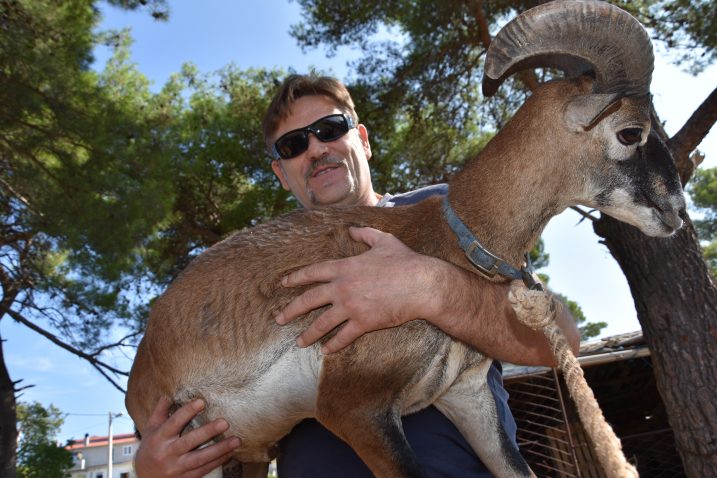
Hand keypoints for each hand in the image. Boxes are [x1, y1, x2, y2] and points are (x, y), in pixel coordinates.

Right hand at [134, 396, 240, 477]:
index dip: (186, 412)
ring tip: (236, 440)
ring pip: (200, 459)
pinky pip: (204, 469)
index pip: (173, 423)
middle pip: (188, 442)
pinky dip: (218, 461)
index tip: (201, 402)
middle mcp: (167, 453)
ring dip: (219, 450)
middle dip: (207, 432)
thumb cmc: (150, 449)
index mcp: (159, 438)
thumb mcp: (150, 430)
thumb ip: (160, 412)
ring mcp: (177, 467)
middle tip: (225, 422)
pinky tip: (231, 453)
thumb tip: (167, 395)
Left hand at [275, 227, 445, 353]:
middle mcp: (342, 288)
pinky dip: (333, 345)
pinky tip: (325, 351)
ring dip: (309, 334)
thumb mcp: (383, 240)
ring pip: (322, 323)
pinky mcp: (363, 322)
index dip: (296, 278)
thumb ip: (365, 234)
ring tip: (299, 343)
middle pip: (308, 300)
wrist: (422, 284)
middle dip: (291, 311)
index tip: (283, 284)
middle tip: (279, 319)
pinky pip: (343, 337)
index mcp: (344, 267)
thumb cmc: (405, 261)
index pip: (312, 273)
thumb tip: (352, 228)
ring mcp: (351, 307)